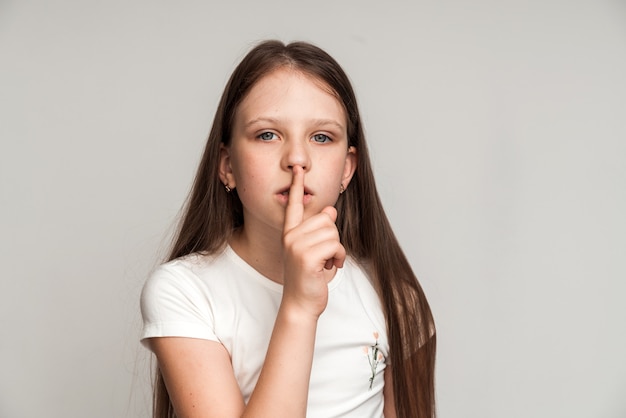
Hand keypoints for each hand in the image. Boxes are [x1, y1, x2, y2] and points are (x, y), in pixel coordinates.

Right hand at [281, 165, 345, 317]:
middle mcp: (290, 237)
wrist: (301, 304)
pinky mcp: (306, 257)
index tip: (298, 169)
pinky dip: (339, 257)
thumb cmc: (309, 279)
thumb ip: (320, 230)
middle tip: (326, 256)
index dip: (297, 186)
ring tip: (327, 263)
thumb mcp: (315, 251)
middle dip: (333, 237)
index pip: (294, 205)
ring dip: (337, 249)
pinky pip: (335, 245)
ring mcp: (296, 246)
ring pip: (332, 231)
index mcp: (290, 233)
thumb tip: (330, 210)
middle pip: (326, 219)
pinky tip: (330, 267)